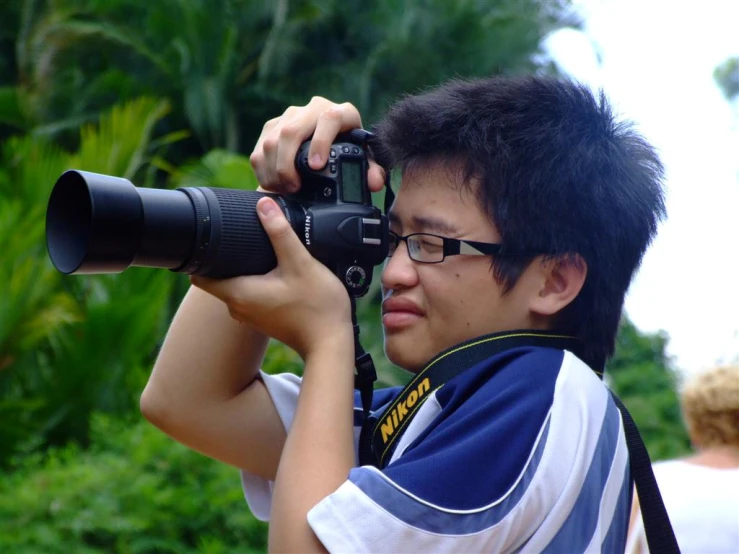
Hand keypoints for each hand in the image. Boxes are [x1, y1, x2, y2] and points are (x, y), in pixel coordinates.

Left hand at [190, 197, 351, 359]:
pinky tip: (274, 270)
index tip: (209, 237)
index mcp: (239, 294)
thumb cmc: (317, 308)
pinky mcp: (264, 317)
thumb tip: (264, 205)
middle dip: (223, 257)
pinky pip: (249, 294)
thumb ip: (280, 233)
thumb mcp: (300, 263)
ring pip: (234, 285)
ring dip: (242, 268)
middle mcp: (238, 307)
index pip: (198, 276)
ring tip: (258, 249)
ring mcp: (251, 315)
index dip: (199, 254)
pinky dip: (256, 280)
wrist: (332, 343)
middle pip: (217, 277)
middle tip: (239, 235)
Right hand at [250, 96, 385, 194]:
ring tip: (285, 189)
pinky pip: (259, 148)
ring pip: (272, 139)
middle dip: (288, 163)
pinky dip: (263, 171)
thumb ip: (372, 172)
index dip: (321, 142)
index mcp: (341, 113)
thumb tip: (374, 182)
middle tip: (294, 187)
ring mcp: (290, 116)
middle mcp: (313, 109)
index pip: (329, 118)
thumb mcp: (364, 162)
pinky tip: (273, 185)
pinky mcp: (272, 126)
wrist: (331, 146)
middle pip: (291, 130)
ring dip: (274, 170)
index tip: (316, 167)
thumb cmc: (350, 153)